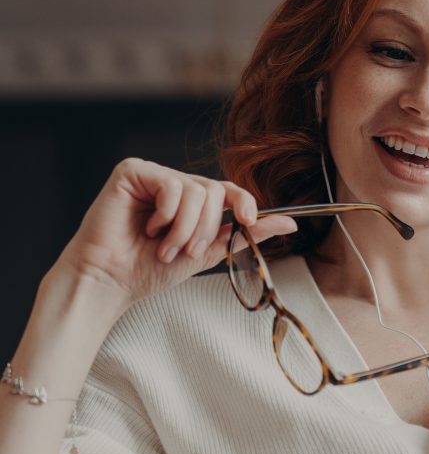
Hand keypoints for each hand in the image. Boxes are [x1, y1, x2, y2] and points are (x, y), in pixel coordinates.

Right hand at [53, 158, 297, 313]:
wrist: (111, 281)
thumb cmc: (150, 269)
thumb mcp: (209, 252)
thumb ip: (246, 234)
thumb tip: (291, 222)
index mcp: (193, 202)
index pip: (230, 190)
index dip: (244, 202)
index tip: (248, 220)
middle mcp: (175, 185)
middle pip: (215, 191)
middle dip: (205, 229)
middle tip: (184, 252)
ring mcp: (154, 175)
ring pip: (196, 190)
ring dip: (184, 228)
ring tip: (163, 247)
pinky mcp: (133, 171)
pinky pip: (171, 185)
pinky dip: (166, 214)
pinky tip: (147, 228)